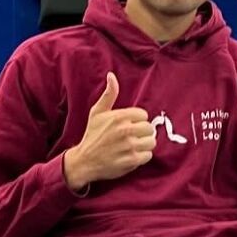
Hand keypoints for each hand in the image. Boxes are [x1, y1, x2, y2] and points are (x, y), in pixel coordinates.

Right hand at [62, 74, 155, 190]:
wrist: (85, 161)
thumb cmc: (92, 135)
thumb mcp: (97, 112)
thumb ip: (109, 94)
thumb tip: (111, 75)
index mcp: (119, 117)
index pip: (143, 115)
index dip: (137, 121)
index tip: (129, 125)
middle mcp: (125, 130)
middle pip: (149, 128)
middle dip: (142, 132)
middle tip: (132, 136)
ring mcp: (129, 146)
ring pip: (151, 142)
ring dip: (144, 144)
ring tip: (134, 145)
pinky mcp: (132, 160)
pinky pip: (148, 155)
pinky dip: (142, 156)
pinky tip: (132, 154)